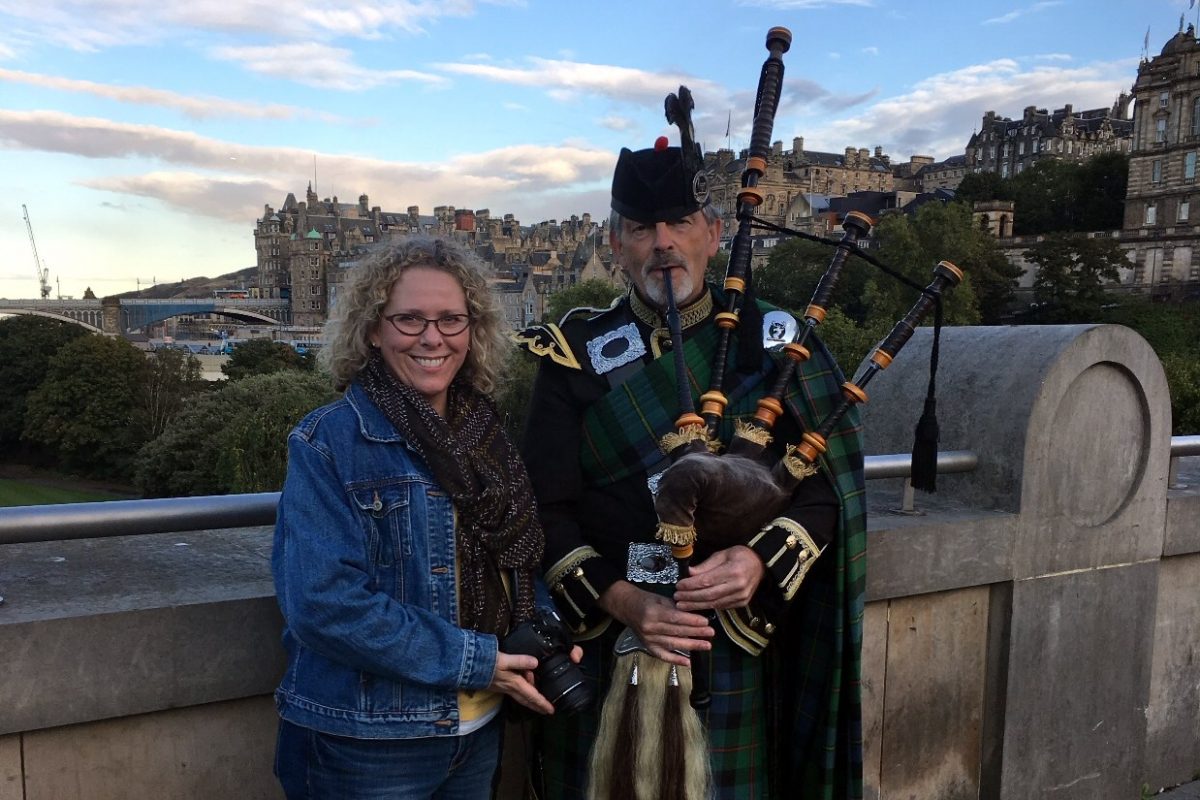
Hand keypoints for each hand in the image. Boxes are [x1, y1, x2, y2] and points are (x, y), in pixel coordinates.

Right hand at [488, 652, 553, 714]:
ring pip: (521, 697)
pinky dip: (521, 694)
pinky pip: (514, 692)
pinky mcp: (498, 685)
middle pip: (527, 700)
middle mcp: (509, 688)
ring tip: (538, 703)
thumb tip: (535, 662)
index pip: (532, 695)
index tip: (551, 710)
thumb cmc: (485, 663)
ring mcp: (503, 688)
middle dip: (537, 706)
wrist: (467, 667)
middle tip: (547, 711)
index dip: (542, 703)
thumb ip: (520, 661)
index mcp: (514, 683)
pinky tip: (522, 691)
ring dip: (530, 701)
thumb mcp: (504, 659)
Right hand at [599, 581, 713, 666]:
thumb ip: (677, 608)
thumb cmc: (647, 601)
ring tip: (706, 645)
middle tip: (711, 633)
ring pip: (672, 644)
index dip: (691, 621)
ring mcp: (648, 639)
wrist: (627, 608)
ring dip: (691, 646)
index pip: (675, 618)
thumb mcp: (661, 599)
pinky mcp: (648, 647)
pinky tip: (688, 662)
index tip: (705, 622)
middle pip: (676, 632)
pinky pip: (663, 656)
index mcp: (653, 612)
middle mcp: (650, 627)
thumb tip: (697, 614)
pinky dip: (676, 660)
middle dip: (695, 633)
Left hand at [674, 545, 764, 610]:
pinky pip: (721, 607)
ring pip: (714, 604)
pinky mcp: (742, 603)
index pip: (707, 581)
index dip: (691, 585)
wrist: (761, 564)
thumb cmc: (740, 555)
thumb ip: (706, 566)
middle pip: (709, 595)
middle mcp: (739, 586)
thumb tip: (688, 573)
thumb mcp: (722, 554)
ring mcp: (741, 596)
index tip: (678, 585)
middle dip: (690, 597)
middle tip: (677, 598)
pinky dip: (707, 606)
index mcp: (734, 571)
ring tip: (682, 605)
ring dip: (696, 605)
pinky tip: (696, 606)